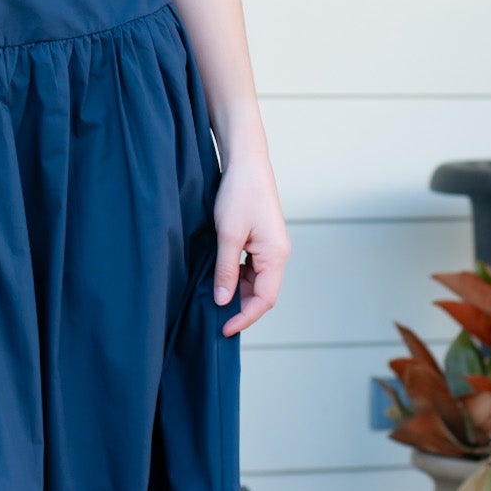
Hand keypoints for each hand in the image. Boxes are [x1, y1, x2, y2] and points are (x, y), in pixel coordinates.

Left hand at [212, 151, 289, 336]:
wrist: (246, 162)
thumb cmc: (240, 193)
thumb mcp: (228, 235)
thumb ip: (226, 270)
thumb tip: (223, 300)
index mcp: (276, 255)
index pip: (265, 299)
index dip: (245, 317)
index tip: (224, 328)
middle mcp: (278, 254)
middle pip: (262, 293)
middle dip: (239, 307)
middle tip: (214, 316)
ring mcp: (270, 247)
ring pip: (255, 281)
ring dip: (236, 292)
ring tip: (213, 299)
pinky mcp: (261, 240)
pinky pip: (251, 268)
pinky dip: (236, 277)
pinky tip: (219, 278)